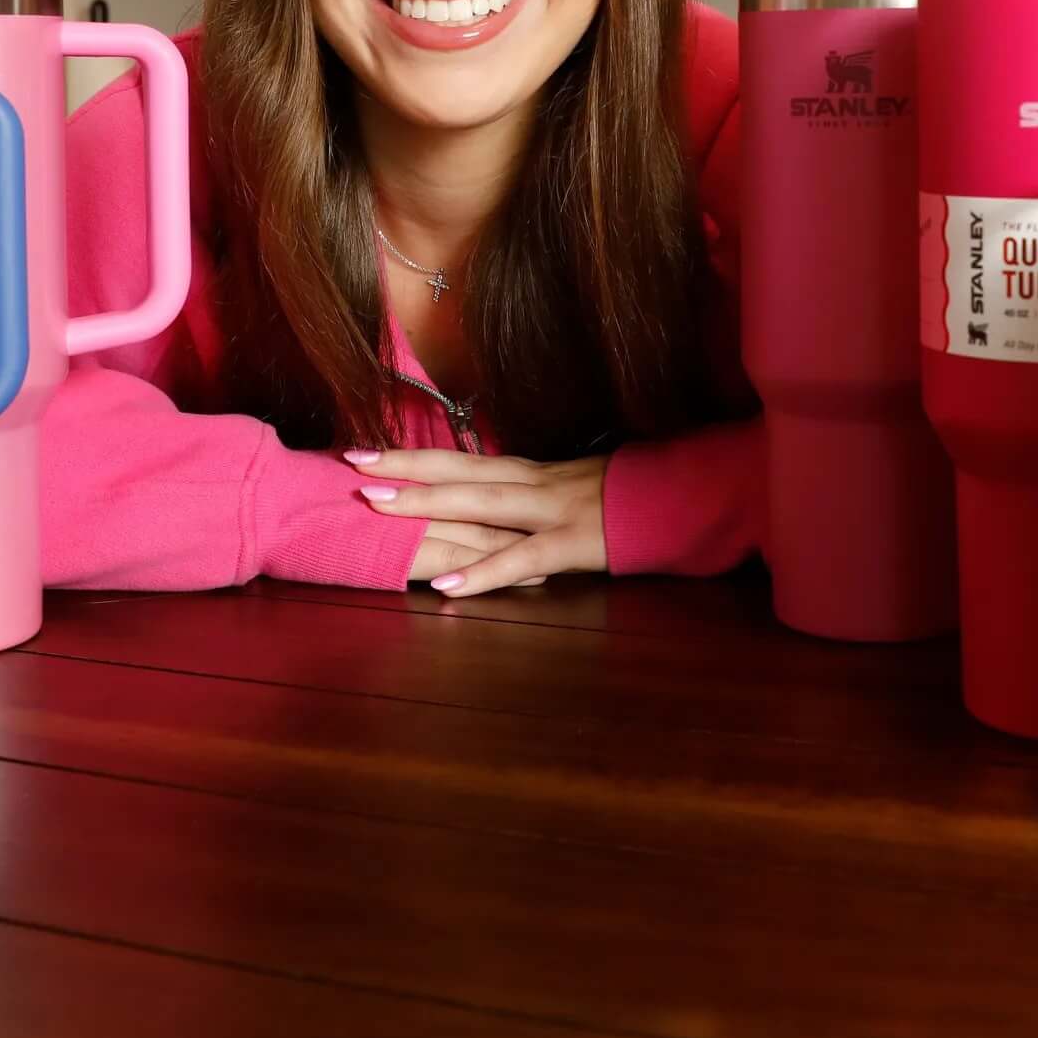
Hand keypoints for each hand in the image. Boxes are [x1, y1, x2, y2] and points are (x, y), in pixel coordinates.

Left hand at [351, 448, 607, 596]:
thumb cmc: (629, 499)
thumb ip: (528, 497)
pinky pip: (520, 559)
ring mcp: (551, 512)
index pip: (460, 461)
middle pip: (459, 472)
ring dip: (427, 504)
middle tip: (351, 465)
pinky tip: (445, 585)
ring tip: (378, 507)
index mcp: (530, 472)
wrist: (686, 498)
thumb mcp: (570, 491)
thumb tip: (485, 504)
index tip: (363, 452)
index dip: (411, 456)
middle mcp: (532, 484)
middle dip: (403, 469)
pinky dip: (481, 572)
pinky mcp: (572, 545)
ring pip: (480, 504)